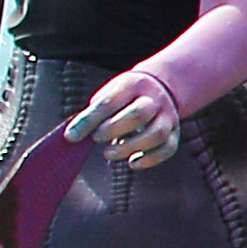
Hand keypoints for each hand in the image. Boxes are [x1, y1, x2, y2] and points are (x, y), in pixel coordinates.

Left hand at [66, 69, 181, 172]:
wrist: (159, 87)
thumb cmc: (124, 97)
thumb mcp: (108, 95)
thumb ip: (93, 113)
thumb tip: (73, 135)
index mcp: (133, 84)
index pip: (109, 102)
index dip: (89, 121)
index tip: (72, 136)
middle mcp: (155, 99)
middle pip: (139, 114)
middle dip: (114, 130)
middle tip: (96, 138)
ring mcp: (168, 116)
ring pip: (157, 134)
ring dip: (131, 147)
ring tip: (109, 153)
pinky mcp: (175, 132)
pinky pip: (168, 148)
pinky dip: (150, 159)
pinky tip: (132, 162)